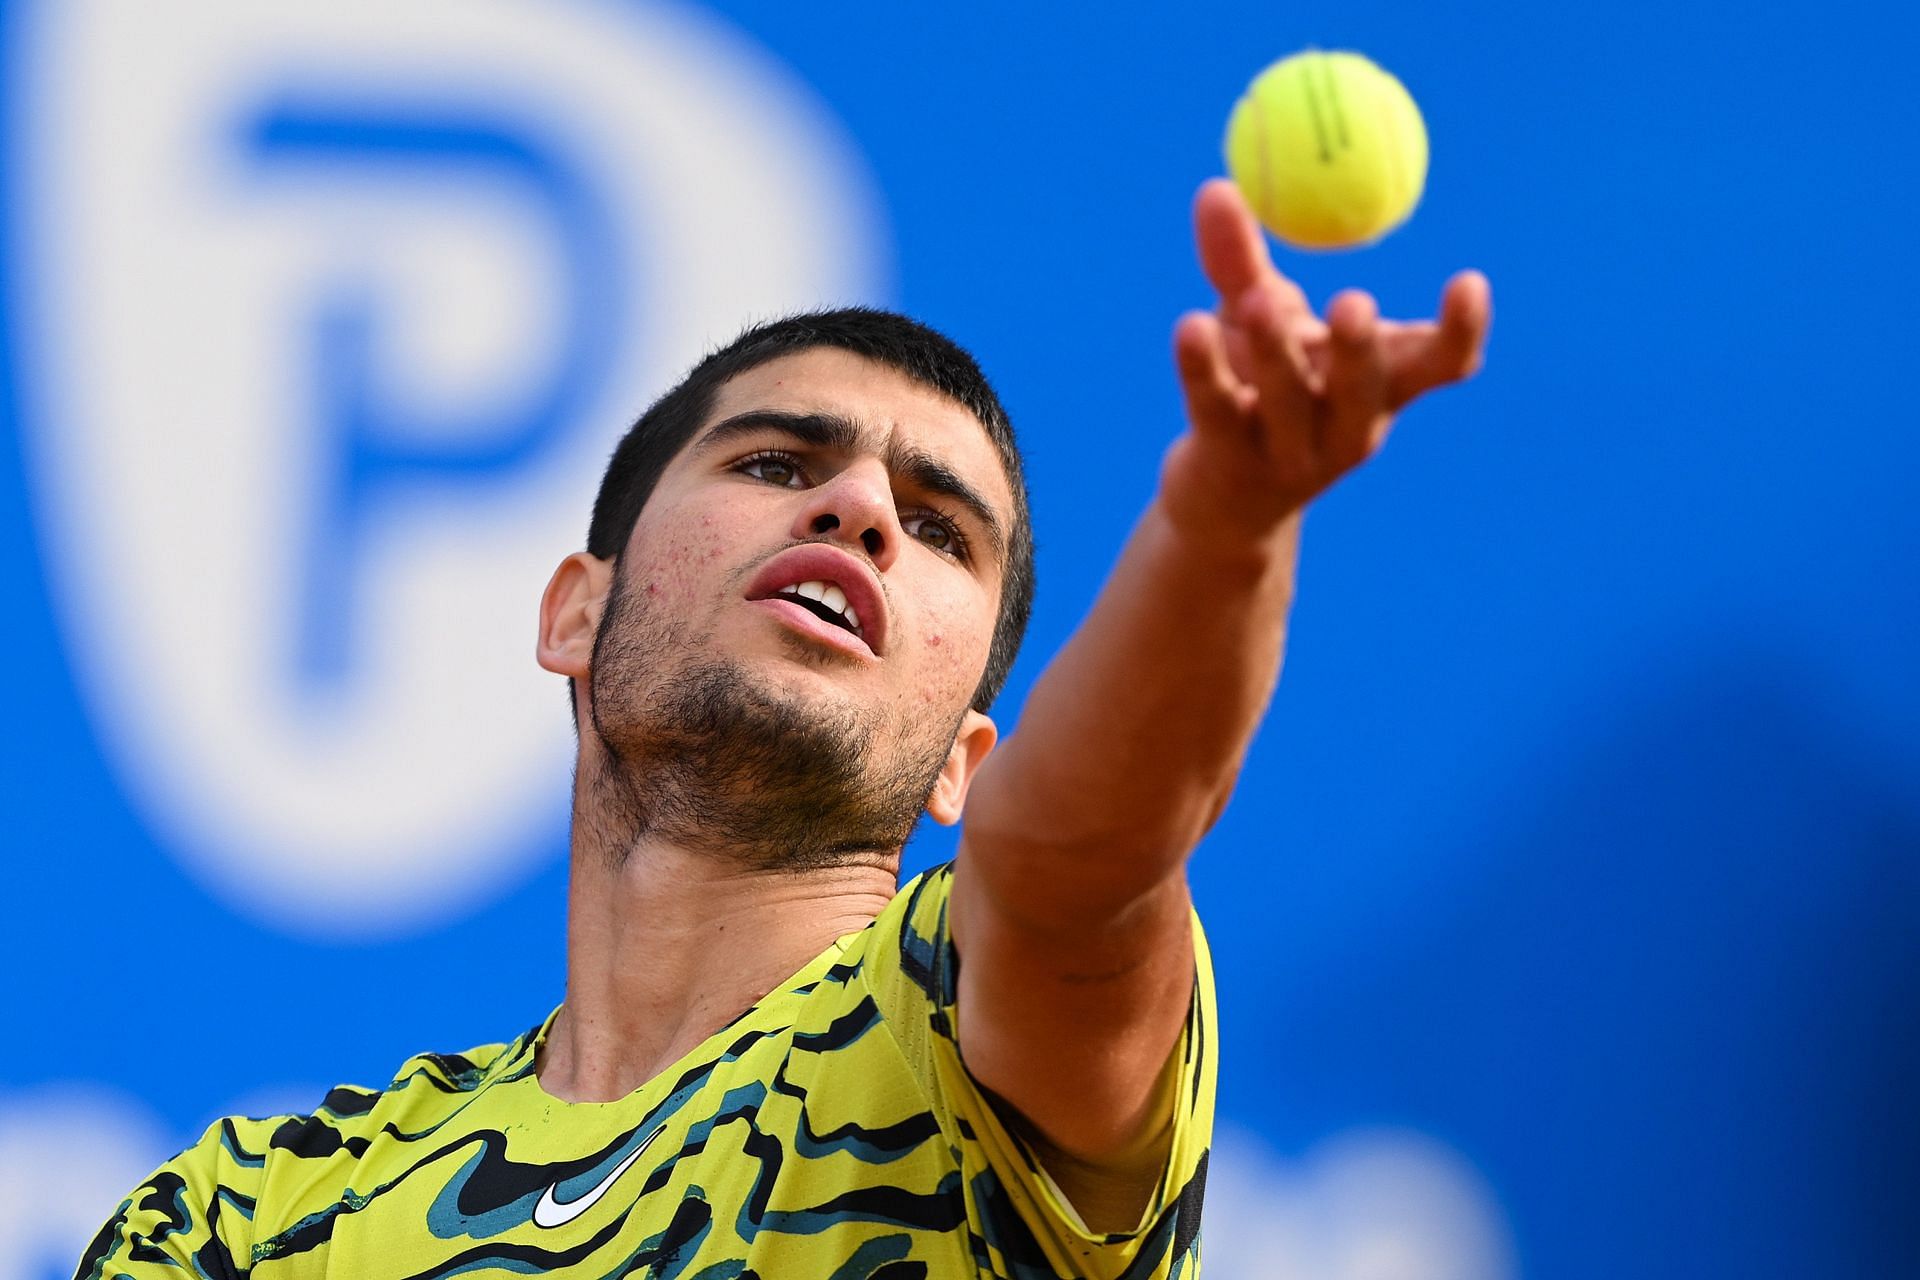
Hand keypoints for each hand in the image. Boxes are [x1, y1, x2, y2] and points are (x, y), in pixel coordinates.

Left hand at [1164, 178, 1491, 541]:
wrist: (1225, 502)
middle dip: (1360, 348)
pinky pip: (1217, 411)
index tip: (1469, 280)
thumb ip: (1242, 262)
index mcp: (1382, 388)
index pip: (1441, 366)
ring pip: (1288, 403)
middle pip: (1364, 391)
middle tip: (1354, 302)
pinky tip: (1189, 326)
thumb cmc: (1263, 393)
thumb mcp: (1260, 323)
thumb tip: (1215, 184)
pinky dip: (1204, 368)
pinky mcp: (1231, 467)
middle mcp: (1348, 428)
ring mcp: (1292, 456)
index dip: (1462, 331)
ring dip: (1276, 351)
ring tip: (1257, 300)